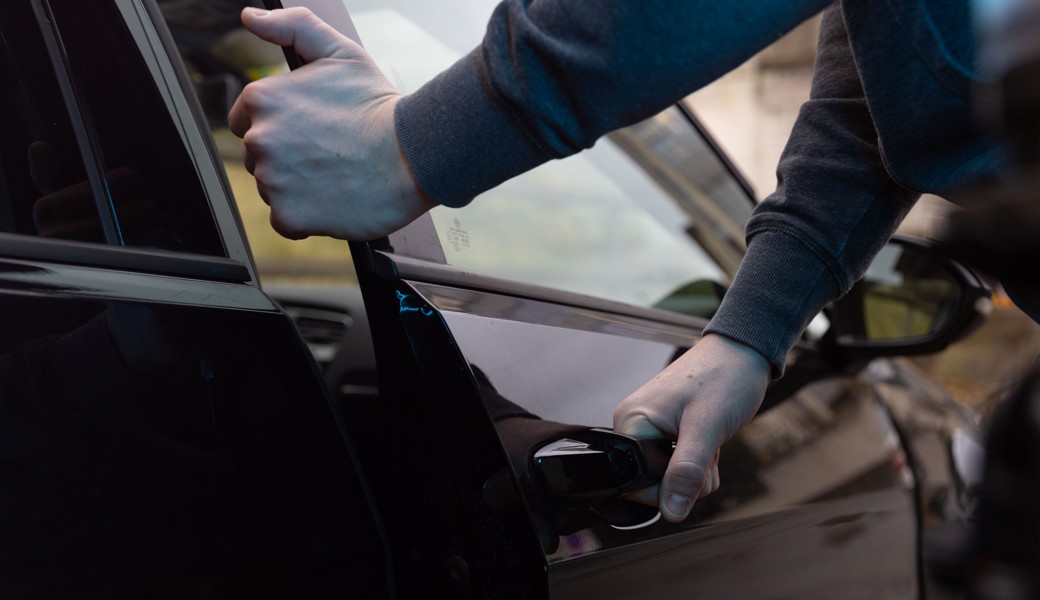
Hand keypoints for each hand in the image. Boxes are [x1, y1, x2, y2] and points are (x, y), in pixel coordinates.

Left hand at [227, 7, 435, 240]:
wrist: (413, 154)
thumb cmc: (379, 106)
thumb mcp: (339, 52)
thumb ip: (293, 26)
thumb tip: (250, 17)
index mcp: (263, 98)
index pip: (247, 120)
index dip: (280, 125)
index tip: (310, 131)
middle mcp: (260, 139)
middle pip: (259, 156)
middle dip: (287, 156)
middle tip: (329, 153)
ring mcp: (272, 180)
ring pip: (272, 188)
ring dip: (297, 185)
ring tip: (336, 174)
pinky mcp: (289, 215)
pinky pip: (285, 221)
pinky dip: (305, 215)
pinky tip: (332, 198)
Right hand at [613, 334, 769, 521]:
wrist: (744, 353)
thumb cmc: (724, 378)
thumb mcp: (706, 429)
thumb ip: (686, 472)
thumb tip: (670, 512)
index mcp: (631, 422)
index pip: (635, 484)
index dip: (667, 488)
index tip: (694, 467)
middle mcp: (634, 426)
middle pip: (653, 483)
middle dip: (686, 477)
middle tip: (707, 448)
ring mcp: (649, 429)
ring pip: (670, 476)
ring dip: (697, 469)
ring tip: (710, 439)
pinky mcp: (665, 431)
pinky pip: (678, 464)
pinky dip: (699, 460)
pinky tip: (709, 439)